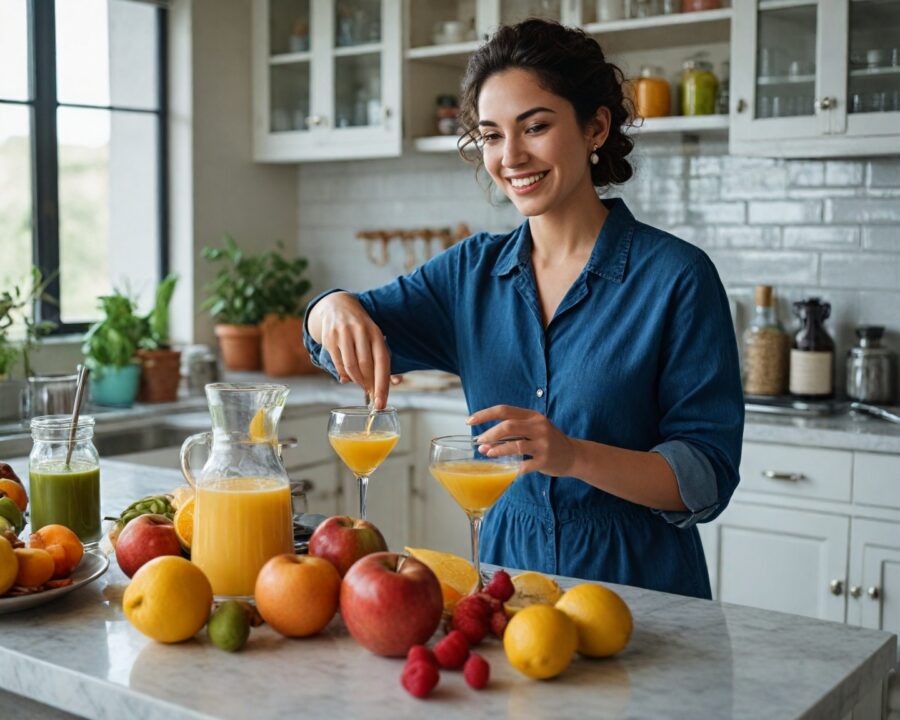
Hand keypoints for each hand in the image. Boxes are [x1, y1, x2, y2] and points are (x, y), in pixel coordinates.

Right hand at [313, 292, 391, 407]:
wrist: (337, 306)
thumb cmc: (362, 328)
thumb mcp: (375, 338)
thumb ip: (383, 359)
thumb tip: (396, 382)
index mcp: (376, 332)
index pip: (382, 362)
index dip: (382, 385)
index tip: (381, 404)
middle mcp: (360, 331)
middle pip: (366, 367)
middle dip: (369, 385)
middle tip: (371, 395)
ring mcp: (343, 334)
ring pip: (351, 367)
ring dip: (357, 381)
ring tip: (361, 383)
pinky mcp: (330, 338)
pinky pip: (338, 364)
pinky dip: (345, 375)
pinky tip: (349, 376)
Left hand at [466, 405, 578, 475]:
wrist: (573, 455)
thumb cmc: (547, 440)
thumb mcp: (533, 428)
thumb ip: (512, 431)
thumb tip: (483, 440)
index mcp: (533, 416)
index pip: (505, 410)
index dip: (485, 414)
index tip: (469, 421)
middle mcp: (539, 427)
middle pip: (509, 426)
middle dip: (489, 434)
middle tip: (478, 442)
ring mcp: (543, 444)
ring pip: (515, 445)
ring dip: (497, 450)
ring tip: (486, 453)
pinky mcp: (545, 461)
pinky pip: (523, 465)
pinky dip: (511, 467)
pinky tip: (503, 469)